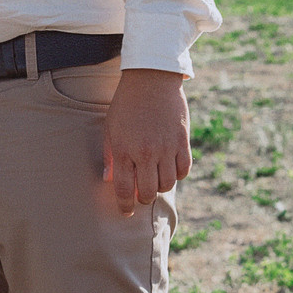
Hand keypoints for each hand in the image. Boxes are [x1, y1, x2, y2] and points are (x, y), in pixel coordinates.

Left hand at [86, 67, 191, 218]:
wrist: (151, 80)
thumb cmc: (126, 103)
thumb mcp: (110, 127)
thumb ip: (111, 155)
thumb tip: (109, 180)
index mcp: (125, 150)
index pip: (124, 189)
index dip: (124, 206)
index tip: (125, 212)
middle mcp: (146, 153)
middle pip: (148, 192)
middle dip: (143, 199)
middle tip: (141, 194)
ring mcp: (166, 148)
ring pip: (167, 185)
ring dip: (160, 187)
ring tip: (155, 178)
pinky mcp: (182, 141)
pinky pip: (183, 170)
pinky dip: (177, 174)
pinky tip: (170, 168)